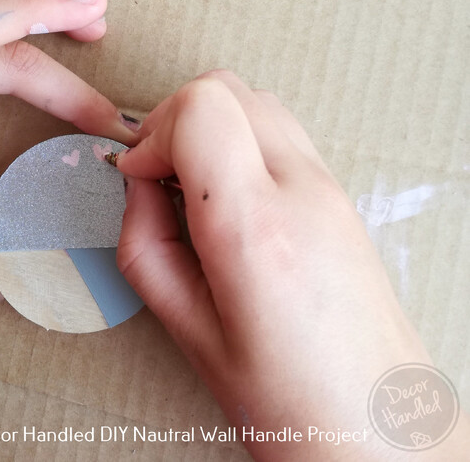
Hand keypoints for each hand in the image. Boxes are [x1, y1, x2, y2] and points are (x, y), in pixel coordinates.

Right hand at [115, 71, 467, 460]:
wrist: (379, 427)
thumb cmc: (287, 398)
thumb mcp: (188, 328)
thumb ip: (145, 241)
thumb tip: (137, 184)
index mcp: (255, 228)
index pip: (202, 109)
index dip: (153, 132)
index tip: (137, 174)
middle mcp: (300, 190)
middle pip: (226, 89)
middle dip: (173, 119)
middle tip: (156, 172)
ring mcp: (328, 186)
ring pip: (255, 100)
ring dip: (208, 124)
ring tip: (189, 181)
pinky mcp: (339, 192)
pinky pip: (280, 129)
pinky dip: (238, 137)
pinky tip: (226, 189)